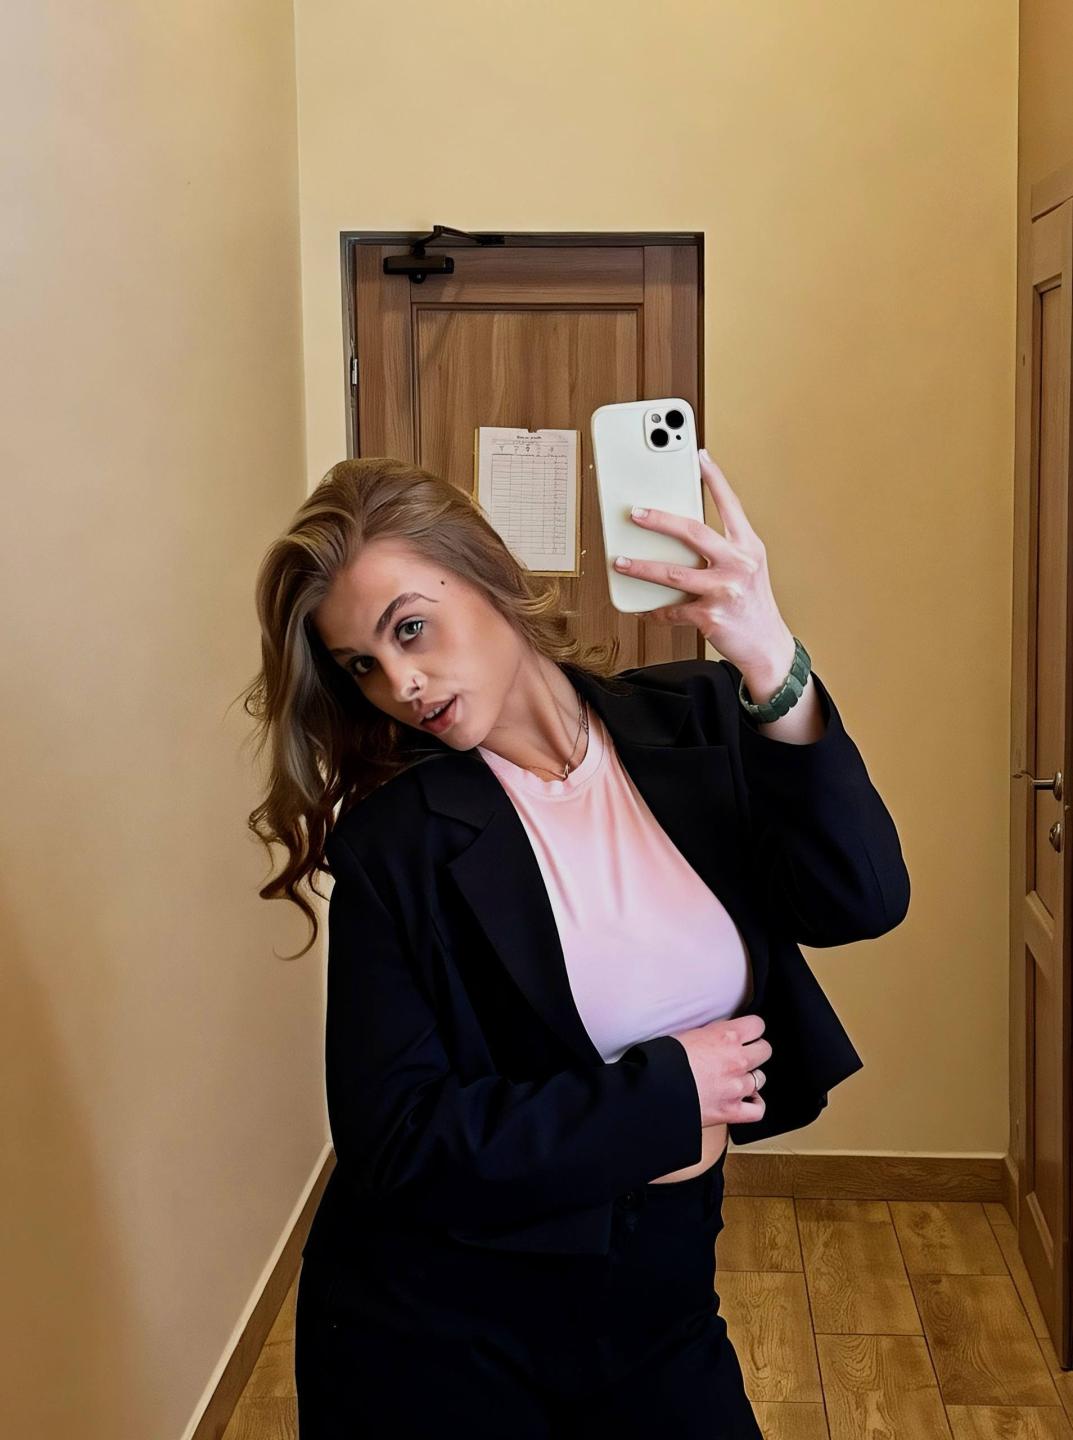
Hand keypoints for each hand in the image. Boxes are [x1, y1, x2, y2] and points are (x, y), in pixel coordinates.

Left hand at [614, 448, 793, 677]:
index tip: (698, 456)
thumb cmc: (753, 605)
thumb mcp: (748, 569)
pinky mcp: (710, 616)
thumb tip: (681, 533)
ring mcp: (724, 590)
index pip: (730, 505)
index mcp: (749, 547)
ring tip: (620, 561)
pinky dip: (655, 611)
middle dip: (660, 520)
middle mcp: (739, 564)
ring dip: (641, 567)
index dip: (714, 478)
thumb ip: (723, 549)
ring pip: (673, 573)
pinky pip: (672, 610)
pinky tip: (643, 609)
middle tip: (635, 513)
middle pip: (693, 532)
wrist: (767, 645)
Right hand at [671, 1013, 771, 1127]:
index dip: (751, 1029)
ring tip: (734, 1078)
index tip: (746, 1032)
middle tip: (741, 1054)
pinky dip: (754, 1105)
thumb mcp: (689, 1033)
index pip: (758, 1025)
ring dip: (750, 1077)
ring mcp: (737, 1087)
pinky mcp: (732, 1111)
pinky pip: (758, 1109)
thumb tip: (722, 1034)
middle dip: (754, 1051)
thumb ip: (713, 1033)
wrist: (656, 1088)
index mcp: (726, 1036)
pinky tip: (745, 1100)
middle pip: (765, 1050)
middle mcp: (737, 1060)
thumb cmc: (664, 1059)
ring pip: (761, 1078)